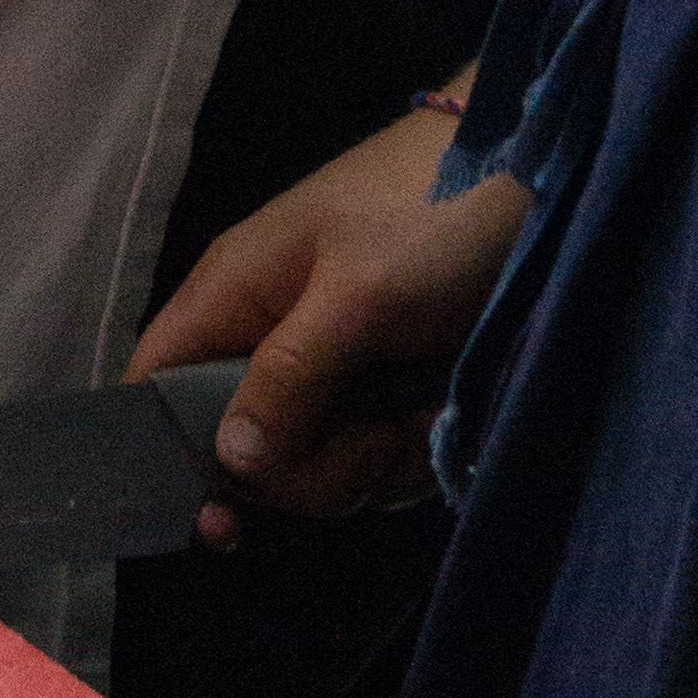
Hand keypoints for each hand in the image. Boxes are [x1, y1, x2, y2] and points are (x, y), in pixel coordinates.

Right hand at [128, 112, 527, 525]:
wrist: (540, 176)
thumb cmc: (433, 213)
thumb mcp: (359, 292)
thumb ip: (288, 376)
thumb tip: (228, 460)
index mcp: (235, 295)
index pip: (156, 383)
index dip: (167, 456)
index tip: (220, 521)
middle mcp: (271, 337)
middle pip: (244, 451)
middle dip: (311, 470)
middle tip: (370, 440)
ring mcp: (331, 366)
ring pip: (315, 464)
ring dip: (371, 464)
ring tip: (419, 417)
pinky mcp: (385, 389)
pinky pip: (372, 458)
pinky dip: (408, 453)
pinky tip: (441, 416)